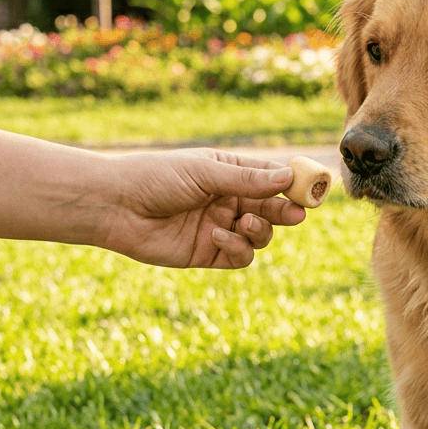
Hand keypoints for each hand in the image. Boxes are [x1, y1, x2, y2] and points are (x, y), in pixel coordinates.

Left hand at [99, 149, 307, 268]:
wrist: (115, 206)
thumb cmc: (156, 178)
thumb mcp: (204, 173)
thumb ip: (247, 180)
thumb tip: (287, 178)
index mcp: (229, 174)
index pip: (272, 179)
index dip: (294, 185)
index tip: (312, 189)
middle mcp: (229, 201)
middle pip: (272, 209)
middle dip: (286, 212)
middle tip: (298, 214)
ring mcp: (221, 228)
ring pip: (261, 236)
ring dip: (261, 231)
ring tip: (246, 223)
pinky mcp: (210, 254)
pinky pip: (240, 256)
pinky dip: (237, 248)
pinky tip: (217, 237)